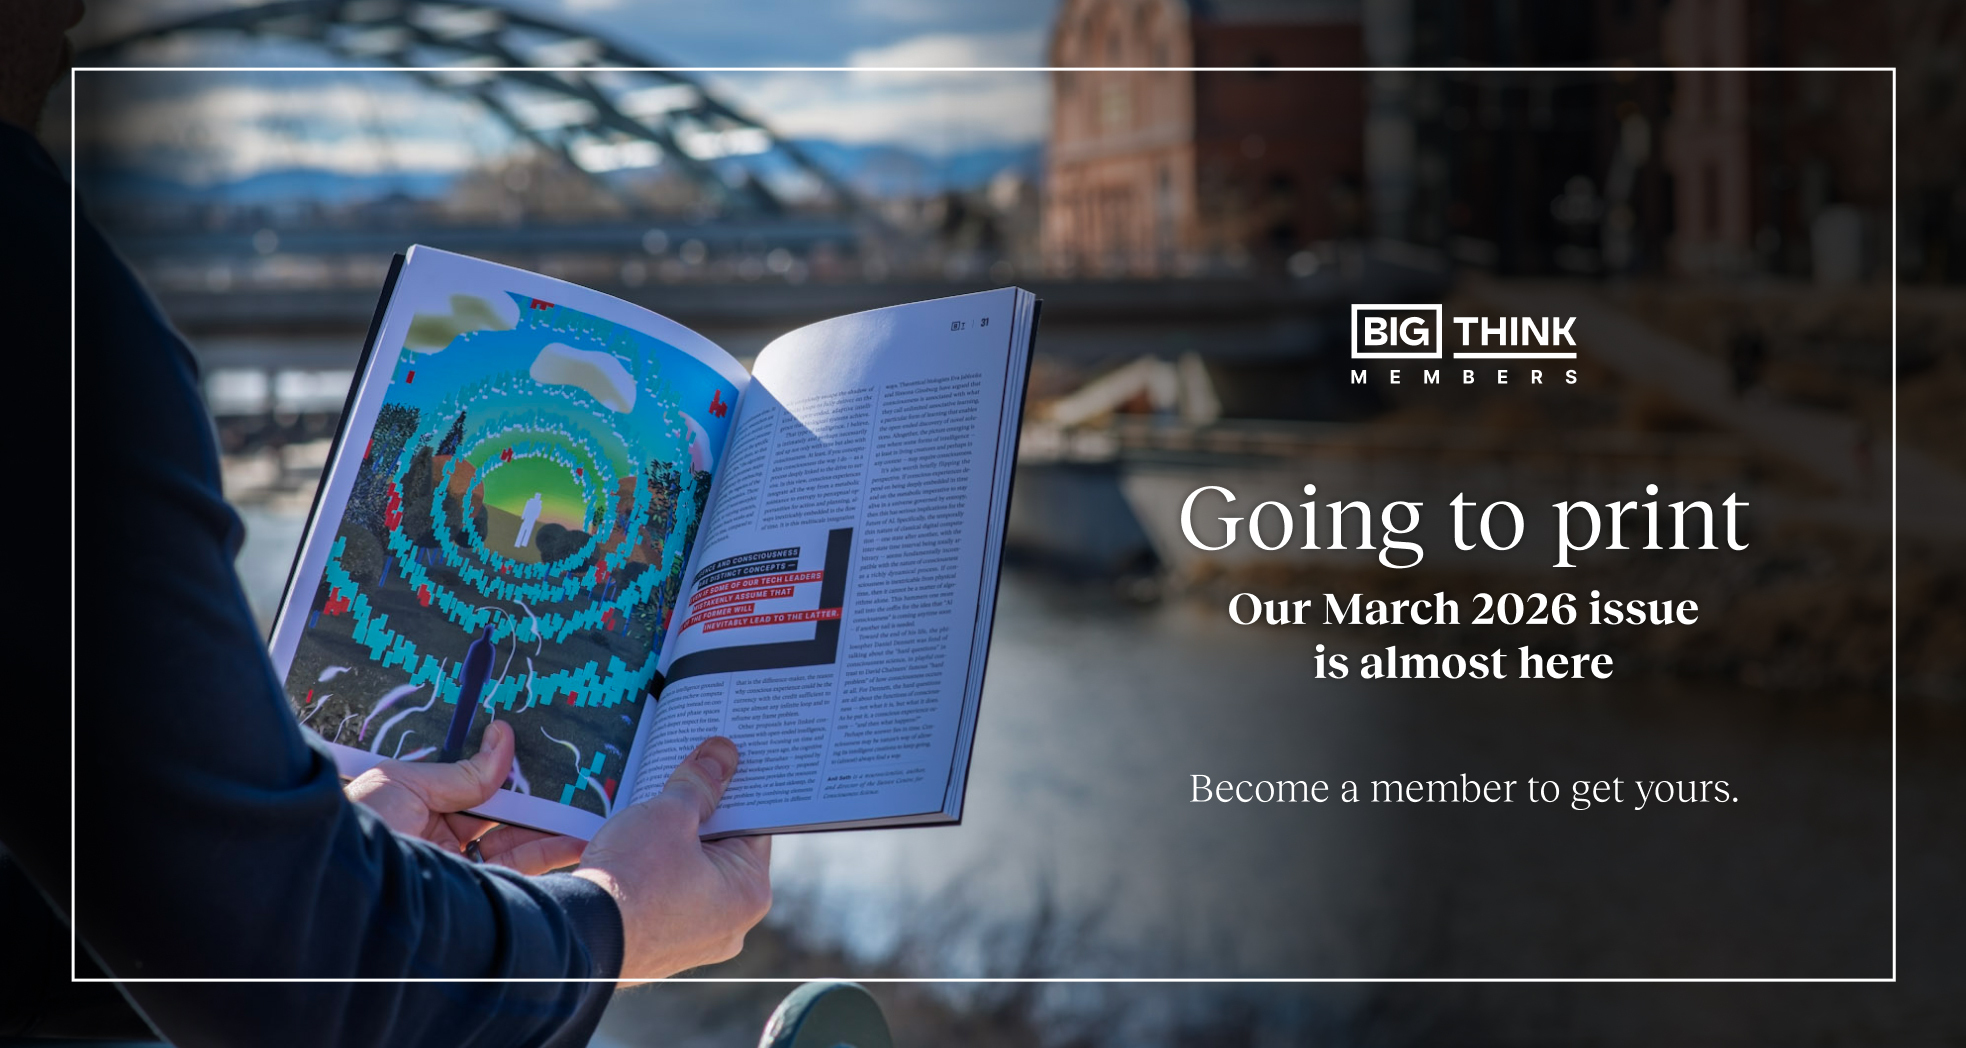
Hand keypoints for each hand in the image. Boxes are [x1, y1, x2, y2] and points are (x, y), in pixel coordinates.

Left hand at [345, 720, 585, 874]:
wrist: (343, 887)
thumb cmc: (357, 829)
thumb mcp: (403, 781)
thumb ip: (460, 770)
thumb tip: (501, 738)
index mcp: (416, 809)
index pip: (471, 787)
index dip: (503, 771)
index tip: (533, 755)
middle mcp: (437, 841)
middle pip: (498, 814)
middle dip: (535, 798)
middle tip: (569, 780)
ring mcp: (456, 870)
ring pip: (514, 843)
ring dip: (550, 827)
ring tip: (582, 809)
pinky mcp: (475, 894)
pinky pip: (519, 872)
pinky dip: (551, 856)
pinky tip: (574, 840)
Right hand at [572, 737, 771, 980]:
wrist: (580, 938)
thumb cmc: (634, 878)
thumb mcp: (670, 814)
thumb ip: (700, 782)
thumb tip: (722, 753)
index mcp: (749, 891)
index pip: (754, 825)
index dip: (736, 789)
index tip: (724, 762)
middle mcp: (731, 923)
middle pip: (722, 849)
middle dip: (701, 813)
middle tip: (685, 776)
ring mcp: (695, 939)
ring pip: (691, 872)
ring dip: (673, 841)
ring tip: (651, 808)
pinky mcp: (660, 946)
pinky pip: (667, 896)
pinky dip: (655, 871)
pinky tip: (633, 846)